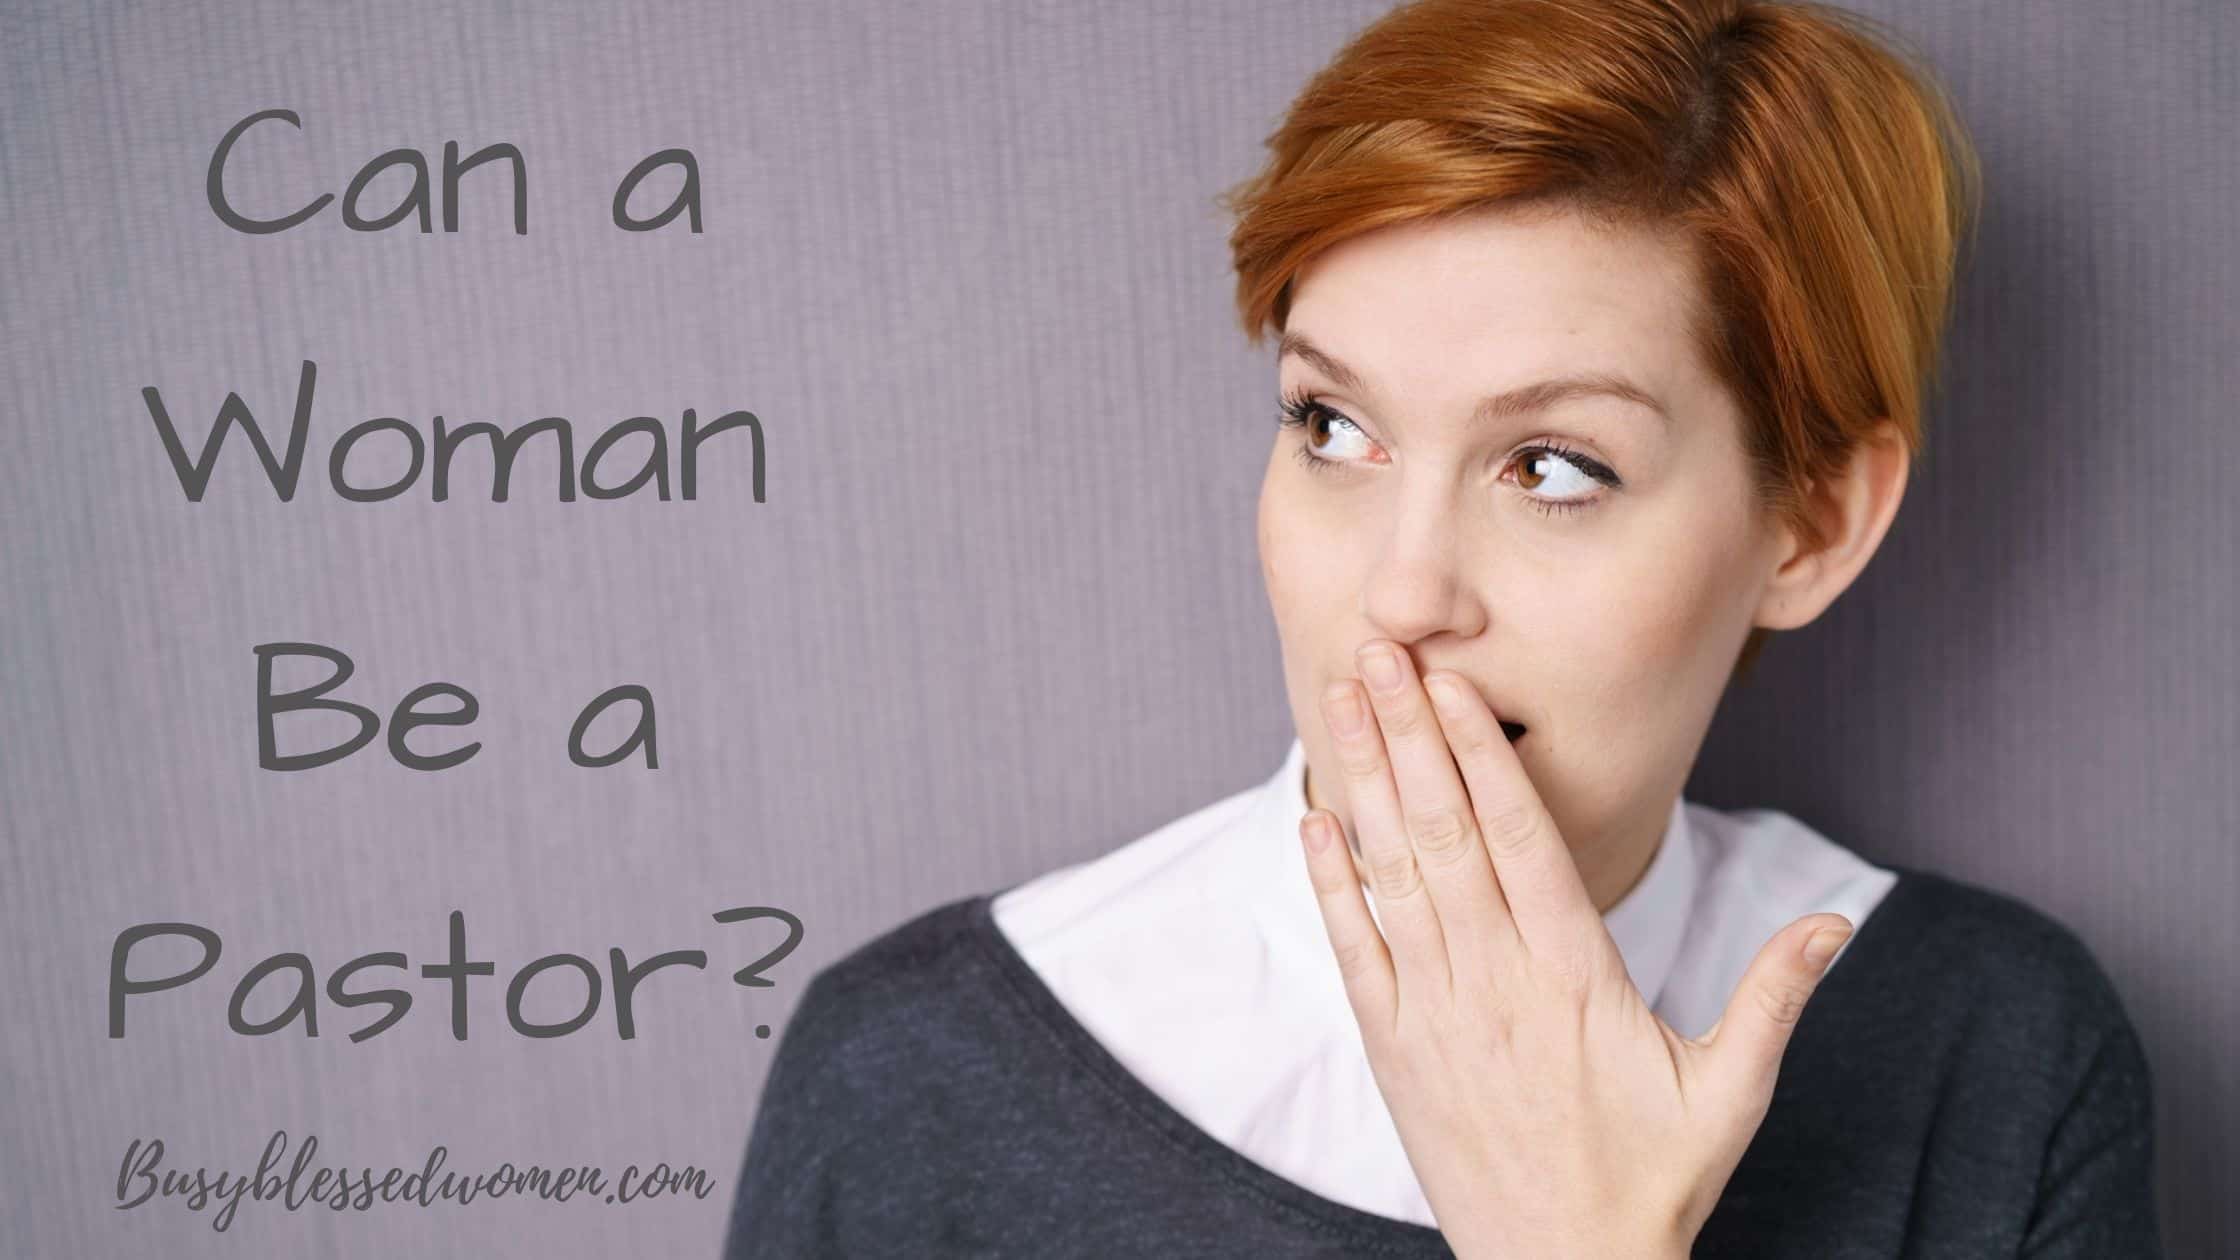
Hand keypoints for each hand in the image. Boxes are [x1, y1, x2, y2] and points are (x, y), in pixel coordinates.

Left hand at [1300, 639, 1855, 1258]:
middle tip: (1377, 649)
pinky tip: (1311, 819)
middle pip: (1445, 834)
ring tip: (1343, 699)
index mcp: (1576, 977)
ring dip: (1363, 781)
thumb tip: (1838, 918)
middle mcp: (1496, 981)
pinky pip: (1354, 951)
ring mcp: (1436, 1013)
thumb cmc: (1651, 1183)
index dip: (1482, 754)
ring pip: (1393, 874)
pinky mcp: (1394, 1049)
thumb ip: (1775, 998)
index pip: (1521, 839)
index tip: (1455, 683)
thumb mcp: (1730, 1093)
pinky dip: (1330, 884)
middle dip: (1409, 734)